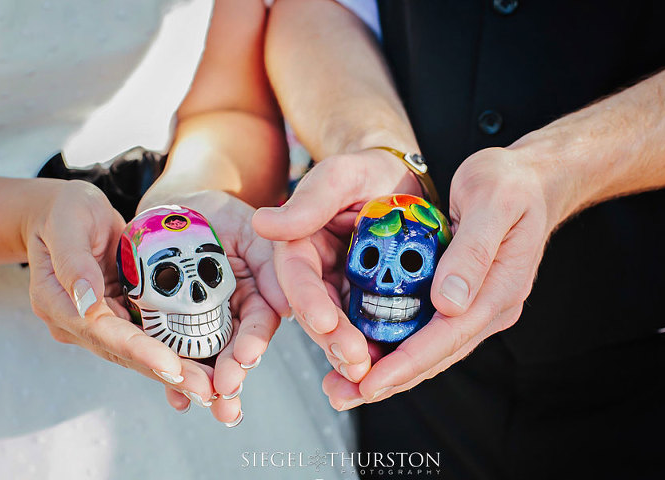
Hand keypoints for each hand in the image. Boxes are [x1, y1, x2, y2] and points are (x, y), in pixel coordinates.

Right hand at [25, 180, 214, 400]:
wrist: (61, 216)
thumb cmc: (64, 212)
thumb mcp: (68, 222)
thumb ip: (74, 261)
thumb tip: (87, 300)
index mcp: (59, 303)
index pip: (103, 333)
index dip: (139, 351)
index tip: (171, 366)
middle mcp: (79, 321)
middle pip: (127, 353)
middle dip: (168, 372)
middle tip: (206, 391)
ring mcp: (100, 323)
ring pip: (141, 353)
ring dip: (176, 371)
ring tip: (211, 388)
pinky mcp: (120, 316)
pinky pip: (150, 338)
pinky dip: (175, 352)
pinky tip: (204, 366)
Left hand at [140, 190, 287, 423]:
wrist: (176, 209)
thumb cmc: (222, 217)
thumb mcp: (255, 234)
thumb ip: (271, 265)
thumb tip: (290, 308)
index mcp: (256, 299)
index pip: (258, 325)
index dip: (253, 342)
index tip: (246, 357)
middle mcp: (230, 318)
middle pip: (231, 353)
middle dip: (229, 377)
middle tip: (226, 397)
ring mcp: (196, 324)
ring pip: (201, 359)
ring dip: (202, 386)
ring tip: (203, 403)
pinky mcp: (164, 325)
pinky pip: (166, 351)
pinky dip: (168, 374)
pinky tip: (173, 396)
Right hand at [252, 149, 421, 387]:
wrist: (402, 183)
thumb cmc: (367, 172)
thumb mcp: (341, 176)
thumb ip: (310, 202)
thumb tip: (263, 223)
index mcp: (300, 244)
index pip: (297, 275)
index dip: (307, 300)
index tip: (325, 320)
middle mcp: (316, 273)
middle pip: (317, 312)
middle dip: (332, 339)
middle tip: (356, 361)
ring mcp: (341, 290)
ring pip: (340, 328)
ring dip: (351, 354)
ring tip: (370, 374)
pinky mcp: (366, 301)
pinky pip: (369, 328)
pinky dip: (377, 350)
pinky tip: (388, 367)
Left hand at [322, 146, 562, 407]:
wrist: (531, 180)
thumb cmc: (510, 183)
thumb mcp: (491, 201)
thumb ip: (472, 251)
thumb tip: (449, 303)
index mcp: (498, 288)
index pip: (448, 336)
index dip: (407, 363)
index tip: (370, 383)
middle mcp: (488, 306)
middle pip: (435, 354)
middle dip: (389, 378)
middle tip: (342, 395)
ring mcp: (476, 305)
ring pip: (429, 348)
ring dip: (389, 369)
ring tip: (346, 386)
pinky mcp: (463, 298)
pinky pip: (427, 330)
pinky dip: (397, 345)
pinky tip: (370, 352)